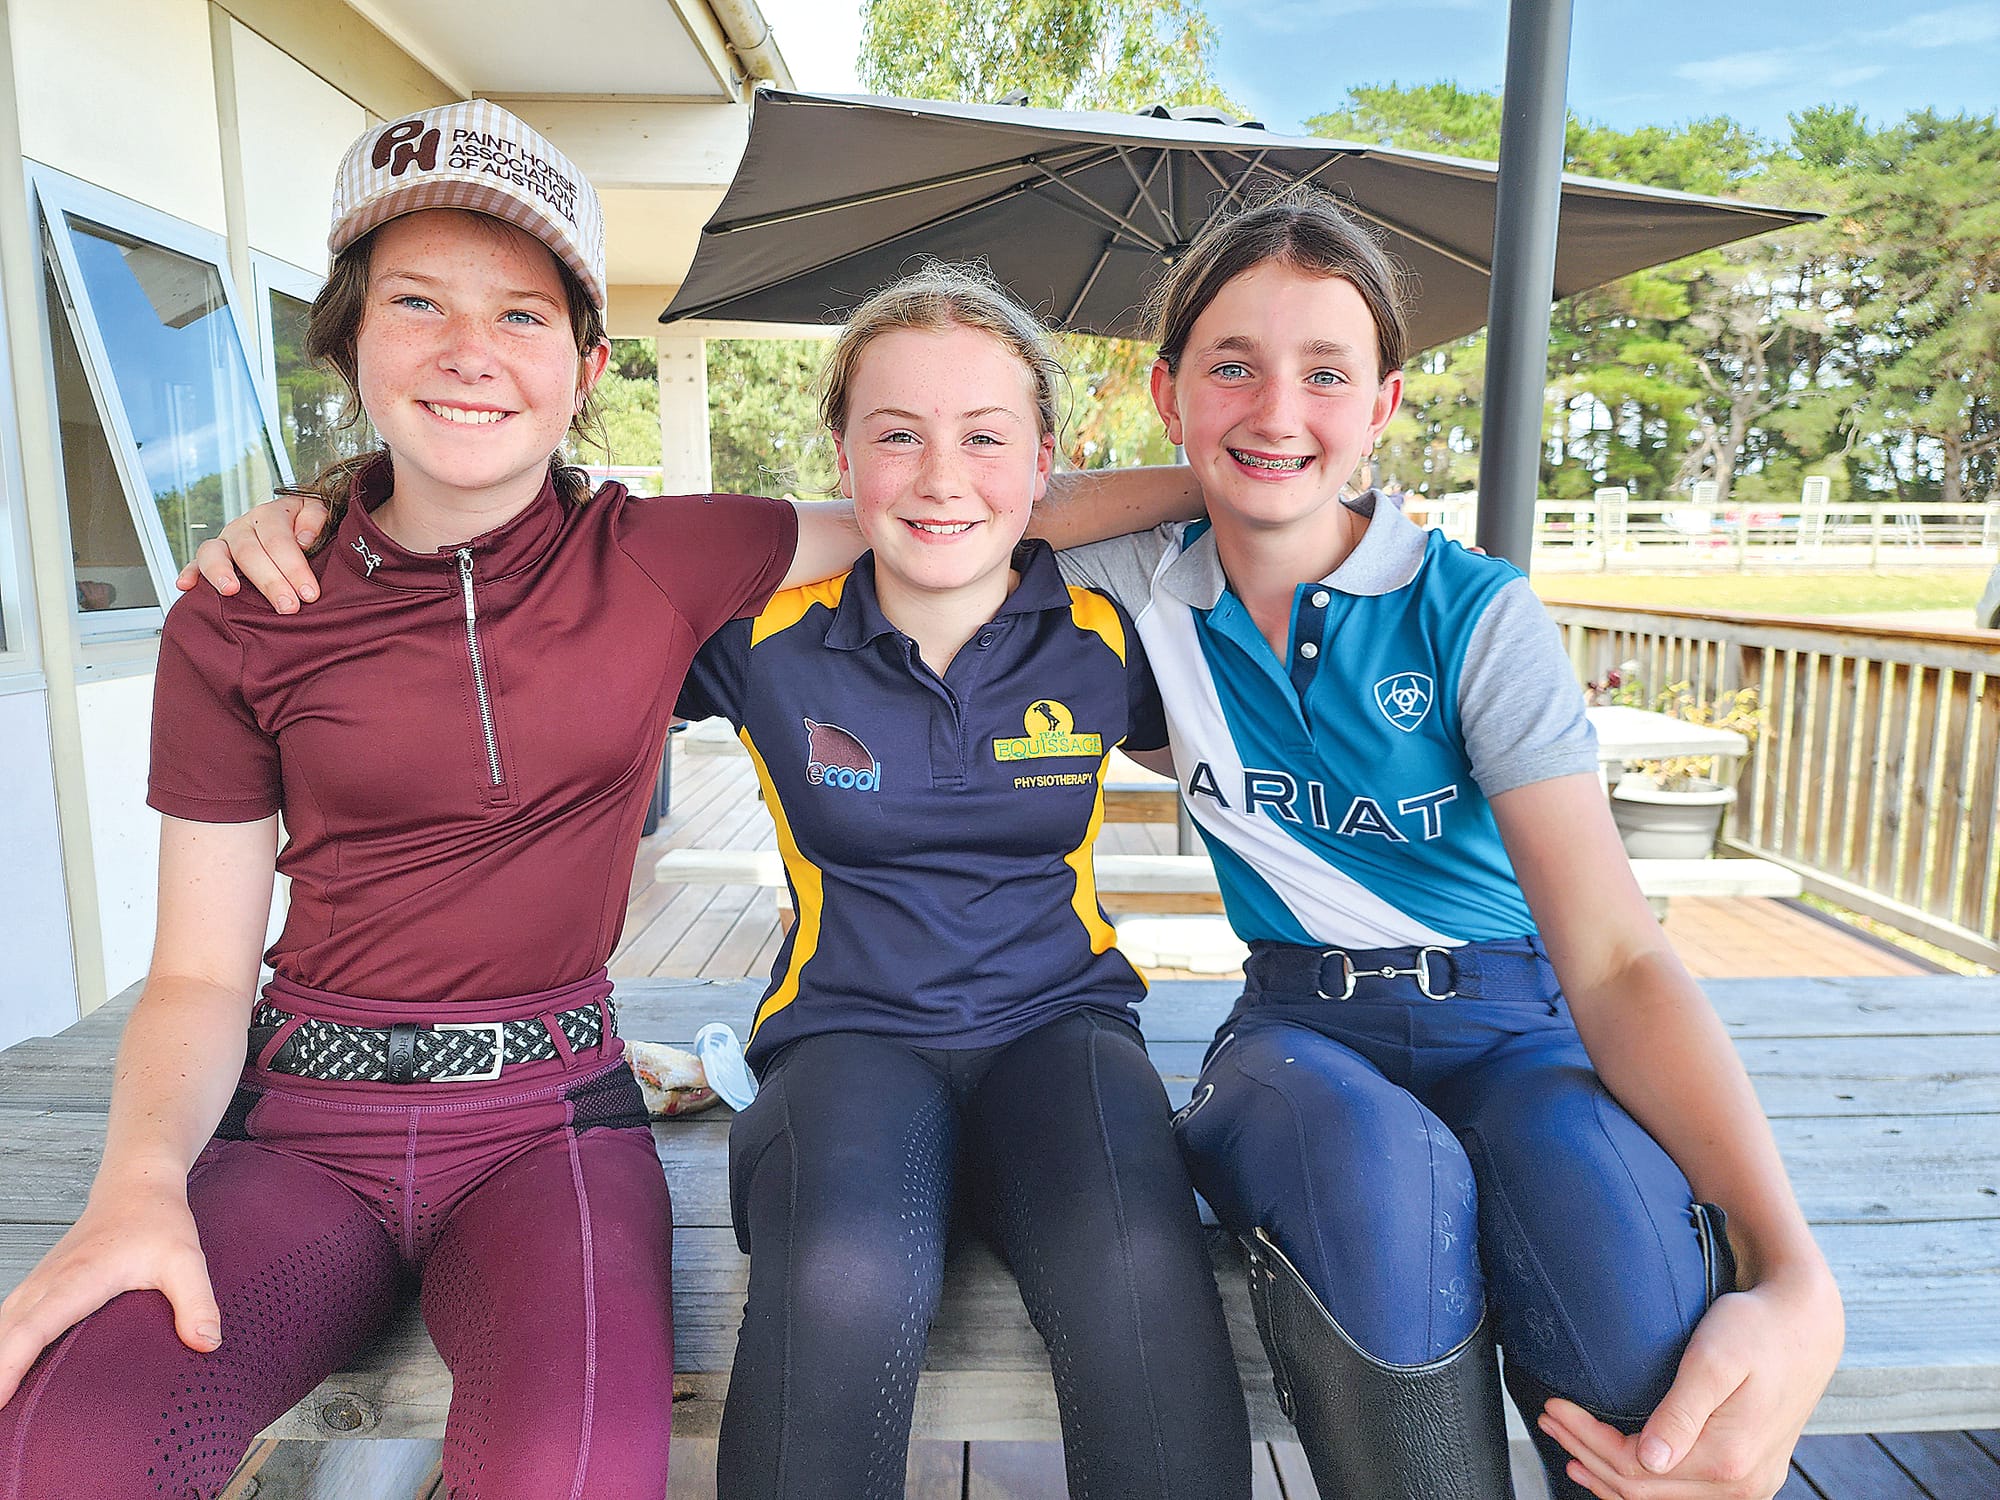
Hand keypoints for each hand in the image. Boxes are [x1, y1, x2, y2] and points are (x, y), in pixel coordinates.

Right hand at [0, 1183, 219, 1407]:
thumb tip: (208, 1344)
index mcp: (77, 1280)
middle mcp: (47, 1283)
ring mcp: (38, 1283)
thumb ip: (197, 1301)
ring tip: (1, 1402)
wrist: (137, 1185)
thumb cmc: (159, 1221)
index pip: (32, 1329)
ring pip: (1, 1327)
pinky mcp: (38, 1286)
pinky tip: (6, 1371)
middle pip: (4, 1335)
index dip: (9, 1367)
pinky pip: (7, 1321)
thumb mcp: (186, 1258)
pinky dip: (2, 1347)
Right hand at [173, 494, 327, 612]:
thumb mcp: (317, 513)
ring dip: (220, 571)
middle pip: (250, 551)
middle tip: (287, 606)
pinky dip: (188, 572)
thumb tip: (303, 537)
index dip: (294, 567)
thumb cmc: (304, 526)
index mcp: (269, 515)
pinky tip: (185, 586)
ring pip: (214, 552)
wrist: (290, 525)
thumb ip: (315, 518)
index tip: (309, 593)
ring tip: (231, 591)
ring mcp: (224, 542)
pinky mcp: (210, 559)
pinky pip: (194, 563)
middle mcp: (242, 527)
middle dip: (270, 581)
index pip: (279, 540)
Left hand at [1537, 1271, 1842, 1497]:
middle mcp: (1743, 1484)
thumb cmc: (1756, 1329)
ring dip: (1609, 1476)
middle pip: (1642, 1489)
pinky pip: (1683, 1495)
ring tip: (1569, 1449)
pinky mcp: (1749, 1475)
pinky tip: (1613, 1470)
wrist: (1807, 1327)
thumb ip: (1682, 1412)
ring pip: (1660, 1499)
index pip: (1635, 1467)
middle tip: (1548, 1420)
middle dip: (1588, 1454)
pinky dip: (1642, 1485)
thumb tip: (1649, 1460)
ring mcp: (1749, 1485)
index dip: (1587, 1438)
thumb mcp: (1714, 1359)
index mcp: (1729, 1459)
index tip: (1554, 1405)